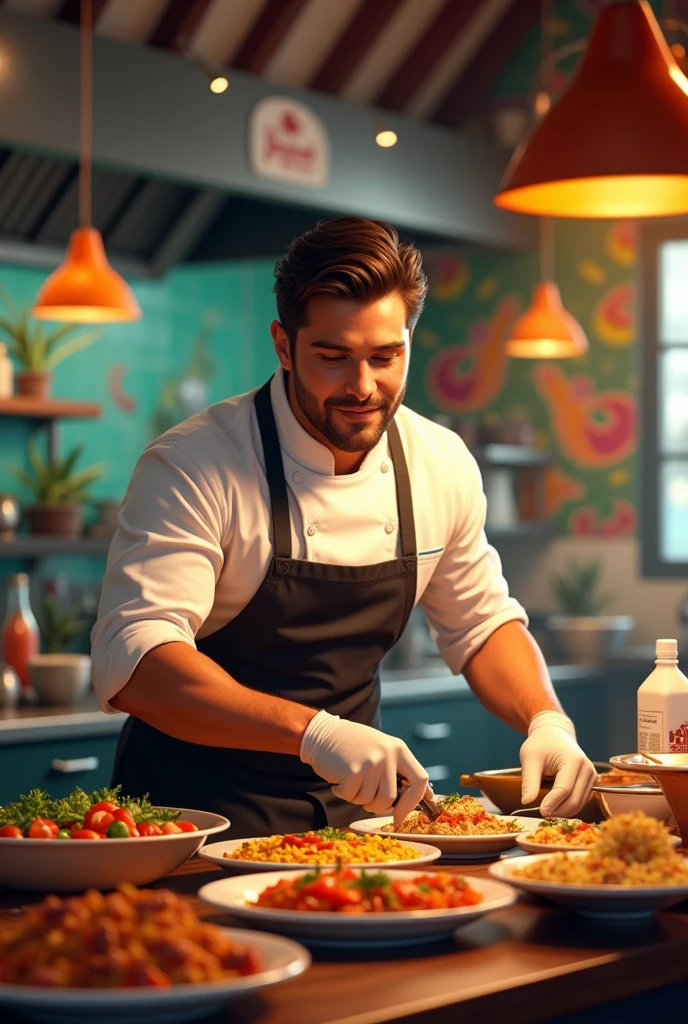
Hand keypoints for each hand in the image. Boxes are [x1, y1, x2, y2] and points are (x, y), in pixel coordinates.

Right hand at [300, 710, 428, 822]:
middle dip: (379, 808)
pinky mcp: (354, 771)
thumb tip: (415, 798)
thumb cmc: (352, 746)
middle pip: (392, 798)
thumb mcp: (380, 749)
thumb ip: (396, 769)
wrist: (322, 734)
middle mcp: (388, 755)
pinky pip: (352, 797)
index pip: (420, 779)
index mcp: (399, 749)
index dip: (415, 801)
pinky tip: (338, 777)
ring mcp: (371, 763)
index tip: (403, 814)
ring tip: (350, 779)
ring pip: (370, 801)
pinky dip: (342, 792)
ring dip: (358, 797)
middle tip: (369, 805)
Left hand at [520, 711, 596, 817]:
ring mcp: (591, 775)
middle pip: (574, 800)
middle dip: (558, 810)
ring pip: (580, 803)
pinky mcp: (591, 781)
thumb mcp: (530, 758)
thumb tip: (526, 802)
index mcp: (573, 760)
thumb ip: (529, 781)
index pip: (564, 789)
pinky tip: (556, 804)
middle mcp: (587, 769)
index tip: (541, 812)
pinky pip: (582, 800)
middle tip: (542, 813)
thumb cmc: (541, 744)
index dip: (552, 803)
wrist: (554, 733)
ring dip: (564, 810)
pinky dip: (569, 806)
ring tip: (547, 808)